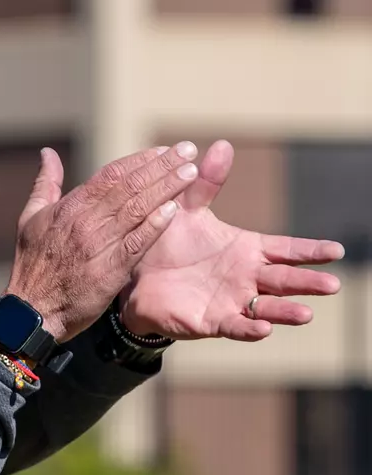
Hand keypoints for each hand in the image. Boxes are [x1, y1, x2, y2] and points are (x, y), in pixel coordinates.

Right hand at [5, 144, 198, 342]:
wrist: (32, 310)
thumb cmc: (31, 264)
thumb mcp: (31, 218)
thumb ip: (45, 183)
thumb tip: (48, 153)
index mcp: (69, 207)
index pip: (111, 175)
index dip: (139, 160)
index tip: (164, 150)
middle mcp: (85, 222)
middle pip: (129, 187)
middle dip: (161, 167)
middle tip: (187, 150)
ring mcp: (97, 246)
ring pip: (137, 210)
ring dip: (165, 189)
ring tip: (191, 173)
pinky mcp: (109, 271)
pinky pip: (136, 244)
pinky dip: (155, 226)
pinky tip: (174, 210)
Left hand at [120, 141, 343, 340]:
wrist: (136, 277)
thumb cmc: (170, 244)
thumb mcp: (188, 211)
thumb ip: (206, 184)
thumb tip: (220, 144)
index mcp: (248, 250)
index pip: (286, 249)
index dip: (310, 251)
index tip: (337, 250)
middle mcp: (246, 277)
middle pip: (284, 281)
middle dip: (308, 283)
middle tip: (332, 285)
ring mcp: (232, 301)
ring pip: (266, 307)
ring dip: (287, 311)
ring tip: (306, 314)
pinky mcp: (211, 321)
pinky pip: (235, 326)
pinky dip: (250, 329)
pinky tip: (264, 329)